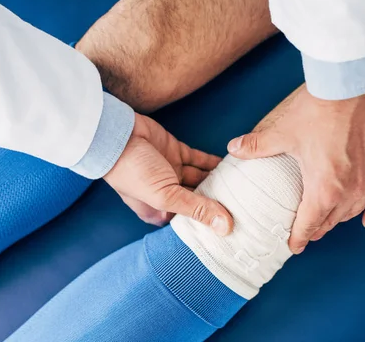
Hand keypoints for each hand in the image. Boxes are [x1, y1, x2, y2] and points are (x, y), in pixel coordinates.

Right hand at [104, 113, 232, 234]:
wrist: (118, 136)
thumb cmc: (132, 172)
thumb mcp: (165, 196)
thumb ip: (197, 209)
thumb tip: (226, 228)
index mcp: (159, 212)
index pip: (190, 222)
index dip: (209, 224)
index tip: (234, 228)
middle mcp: (167, 194)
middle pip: (199, 200)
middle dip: (218, 202)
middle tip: (246, 207)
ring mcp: (172, 172)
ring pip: (202, 179)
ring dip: (219, 181)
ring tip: (244, 187)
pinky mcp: (176, 153)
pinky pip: (200, 160)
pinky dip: (214, 163)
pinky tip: (232, 167)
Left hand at [227, 85, 364, 252]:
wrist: (352, 85)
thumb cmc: (318, 110)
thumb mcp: (282, 132)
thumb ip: (256, 146)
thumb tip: (233, 149)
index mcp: (324, 188)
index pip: (309, 224)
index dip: (298, 237)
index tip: (292, 246)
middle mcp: (349, 190)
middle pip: (331, 220)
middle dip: (316, 229)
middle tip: (304, 233)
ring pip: (353, 211)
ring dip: (338, 220)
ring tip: (326, 223)